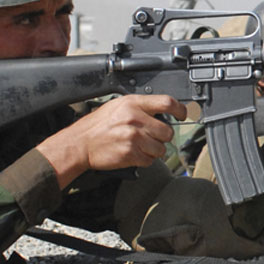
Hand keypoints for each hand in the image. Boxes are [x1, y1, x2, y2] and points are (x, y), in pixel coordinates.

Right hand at [38, 95, 186, 188]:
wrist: (80, 143)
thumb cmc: (98, 125)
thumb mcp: (118, 106)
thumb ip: (140, 107)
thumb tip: (163, 111)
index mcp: (132, 103)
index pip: (166, 102)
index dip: (180, 109)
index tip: (183, 115)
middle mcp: (135, 119)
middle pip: (167, 131)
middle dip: (162, 137)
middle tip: (151, 137)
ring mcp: (133, 137)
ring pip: (161, 149)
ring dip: (154, 150)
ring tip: (139, 146)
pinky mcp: (131, 154)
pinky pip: (150, 161)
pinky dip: (145, 160)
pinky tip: (134, 154)